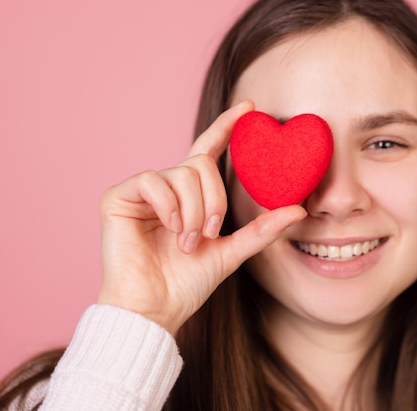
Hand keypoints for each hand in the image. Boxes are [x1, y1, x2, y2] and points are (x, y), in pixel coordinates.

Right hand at [97, 101, 306, 333]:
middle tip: (209, 233)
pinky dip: (168, 205)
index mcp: (191, 196)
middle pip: (201, 163)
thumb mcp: (232, 251)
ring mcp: (142, 191)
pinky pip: (153, 180)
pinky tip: (168, 227)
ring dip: (193, 211)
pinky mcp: (118, 197)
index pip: (209, 151)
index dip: (226, 127)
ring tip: (186, 240)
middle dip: (213, 200)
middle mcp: (167, 187)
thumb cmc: (188, 283)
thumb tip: (299, 209)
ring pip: (182, 173)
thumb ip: (262, 229)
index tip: (250, 107)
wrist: (154, 308)